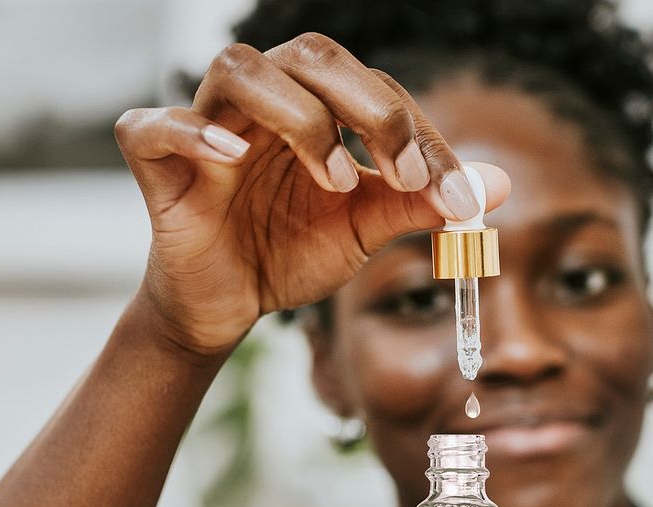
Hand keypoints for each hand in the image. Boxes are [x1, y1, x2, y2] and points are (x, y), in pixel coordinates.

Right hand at [114, 32, 509, 355]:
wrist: (227, 304)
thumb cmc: (288, 253)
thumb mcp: (362, 230)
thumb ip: (419, 202)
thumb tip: (497, 188)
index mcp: (316, 110)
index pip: (376, 92)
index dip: (421, 136)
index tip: (456, 196)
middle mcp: (264, 103)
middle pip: (313, 57)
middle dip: (371, 110)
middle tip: (404, 174)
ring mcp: (207, 124)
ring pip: (241, 70)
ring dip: (299, 119)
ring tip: (335, 180)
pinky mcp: (156, 159)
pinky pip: (155, 126)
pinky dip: (193, 133)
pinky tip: (232, 158)